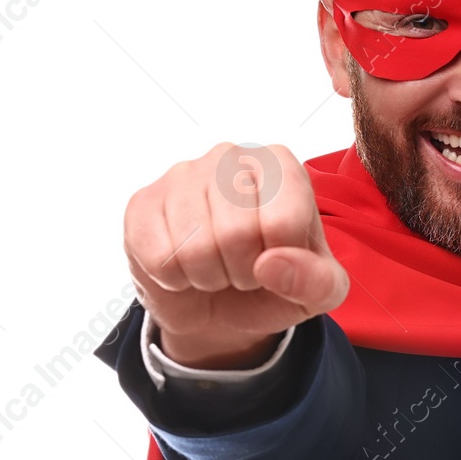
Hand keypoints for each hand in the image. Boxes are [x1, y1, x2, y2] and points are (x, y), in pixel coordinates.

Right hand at [123, 143, 348, 368]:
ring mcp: (182, 174)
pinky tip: (183, 266)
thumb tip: (272, 265)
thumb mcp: (317, 292)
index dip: (281, 262)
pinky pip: (160, 258)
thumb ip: (318, 282)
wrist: (219, 304)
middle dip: (242, 273)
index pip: (283, 222)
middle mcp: (230, 156)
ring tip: (215, 267)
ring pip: (195, 249)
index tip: (276, 260)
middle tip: (242, 270)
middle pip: (236, 234)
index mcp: (281, 166)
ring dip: (208, 278)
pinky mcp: (143, 203)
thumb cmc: (273, 283)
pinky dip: (174, 280)